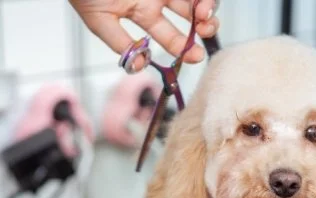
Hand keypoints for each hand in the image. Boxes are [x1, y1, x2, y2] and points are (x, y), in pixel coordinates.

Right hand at [69, 0, 219, 65]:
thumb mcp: (98, 19)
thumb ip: (120, 43)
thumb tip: (141, 66)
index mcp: (143, 13)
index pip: (171, 36)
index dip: (185, 48)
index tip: (195, 56)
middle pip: (190, 17)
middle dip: (205, 27)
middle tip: (206, 30)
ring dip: (207, 7)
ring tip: (204, 11)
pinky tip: (202, 1)